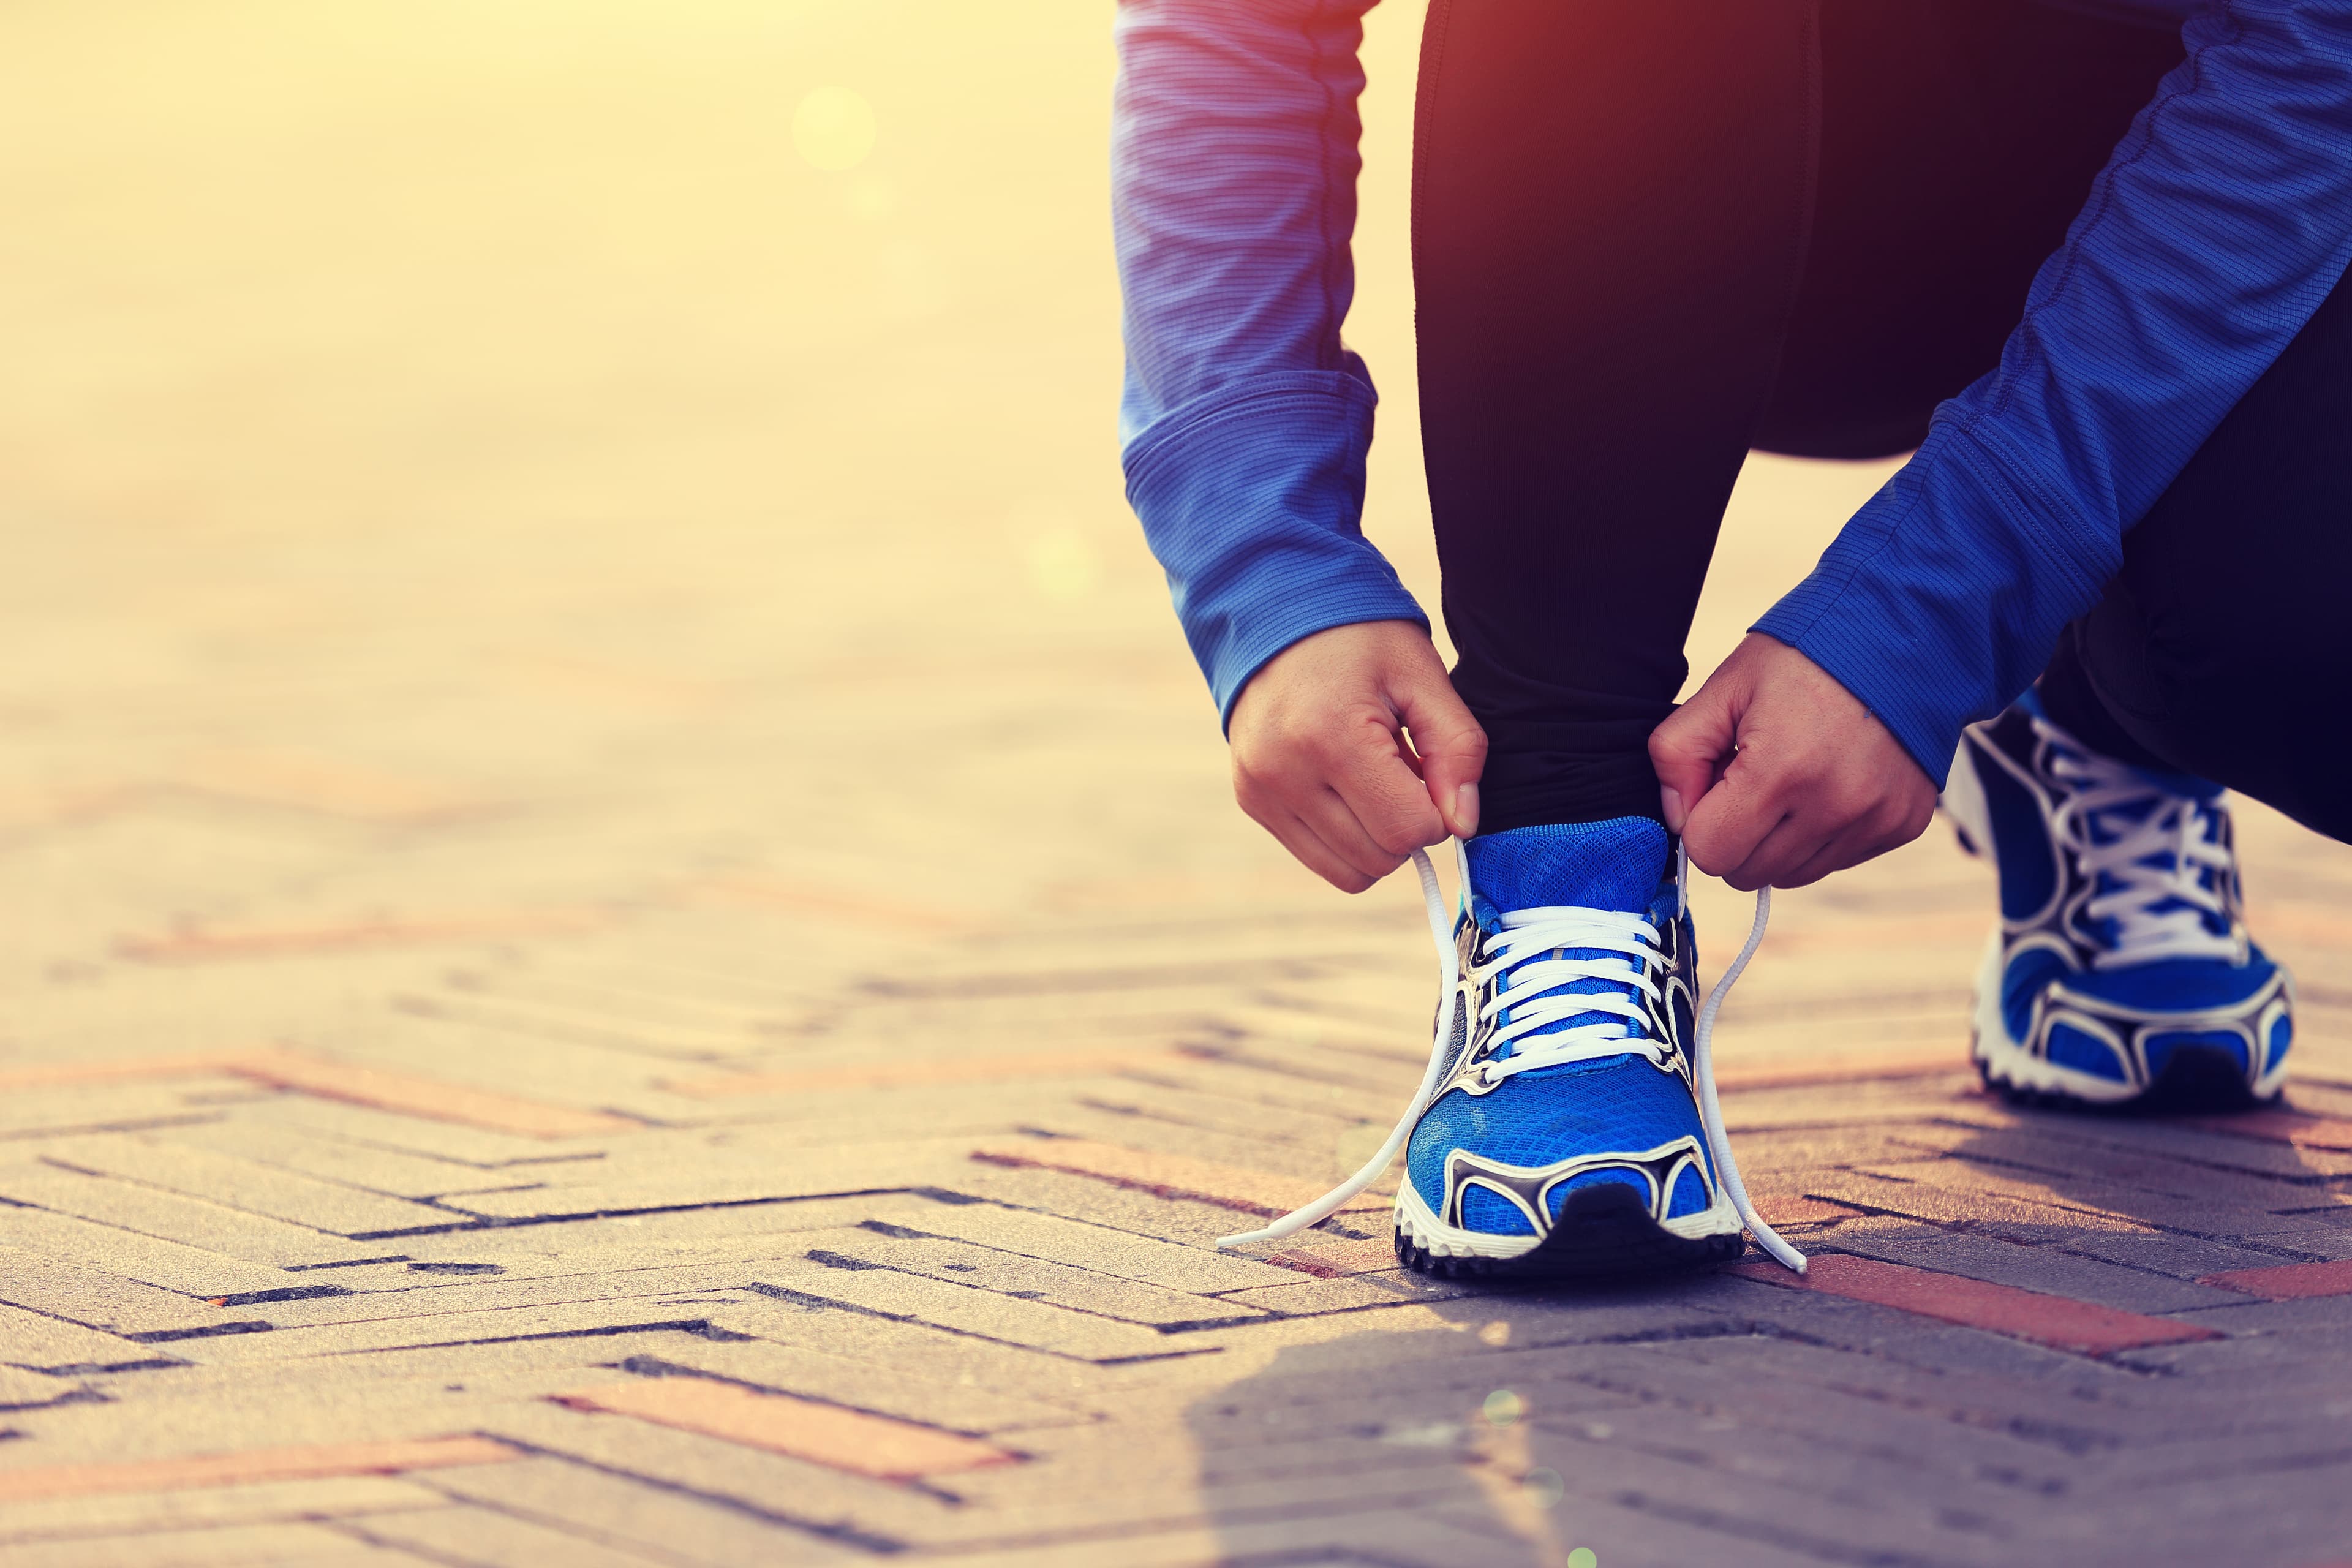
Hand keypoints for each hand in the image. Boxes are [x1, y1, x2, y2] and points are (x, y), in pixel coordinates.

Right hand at [1227, 620, 1486, 891]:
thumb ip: (1457, 750)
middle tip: (1404, 773)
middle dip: (1406, 827)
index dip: (1436, 813)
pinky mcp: (1252, 800)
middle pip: (1378, 857)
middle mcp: (1285, 772)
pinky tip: (1345, 787)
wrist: (1276, 612)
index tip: (1430, 773)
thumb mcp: (1422, 678)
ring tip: (1373, 781)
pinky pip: (1316, 858)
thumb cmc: (1359, 639)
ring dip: (1377, 840)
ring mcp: (1261, 790)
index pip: (1406, 829)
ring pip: (1348, 871)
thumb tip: (1463, 825)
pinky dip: (1345, 837)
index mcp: (1331, 735)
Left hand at [1649, 633, 1935, 890]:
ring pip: (1791, 875)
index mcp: (1782, 770)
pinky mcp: (1901, 825)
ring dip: (1777, 840)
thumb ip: (1677, 753)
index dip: (1700, 822)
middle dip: (1735, 835)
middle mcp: (1835, 806)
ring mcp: (1874, 820)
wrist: (1903, 635)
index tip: (1717, 783)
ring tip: (1793, 777)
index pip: (1710, 852)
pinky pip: (1835, 859)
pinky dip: (1820, 834)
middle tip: (1753, 778)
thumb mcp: (1725, 687)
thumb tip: (1677, 818)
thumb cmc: (1806, 657)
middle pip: (1747, 872)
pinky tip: (1829, 782)